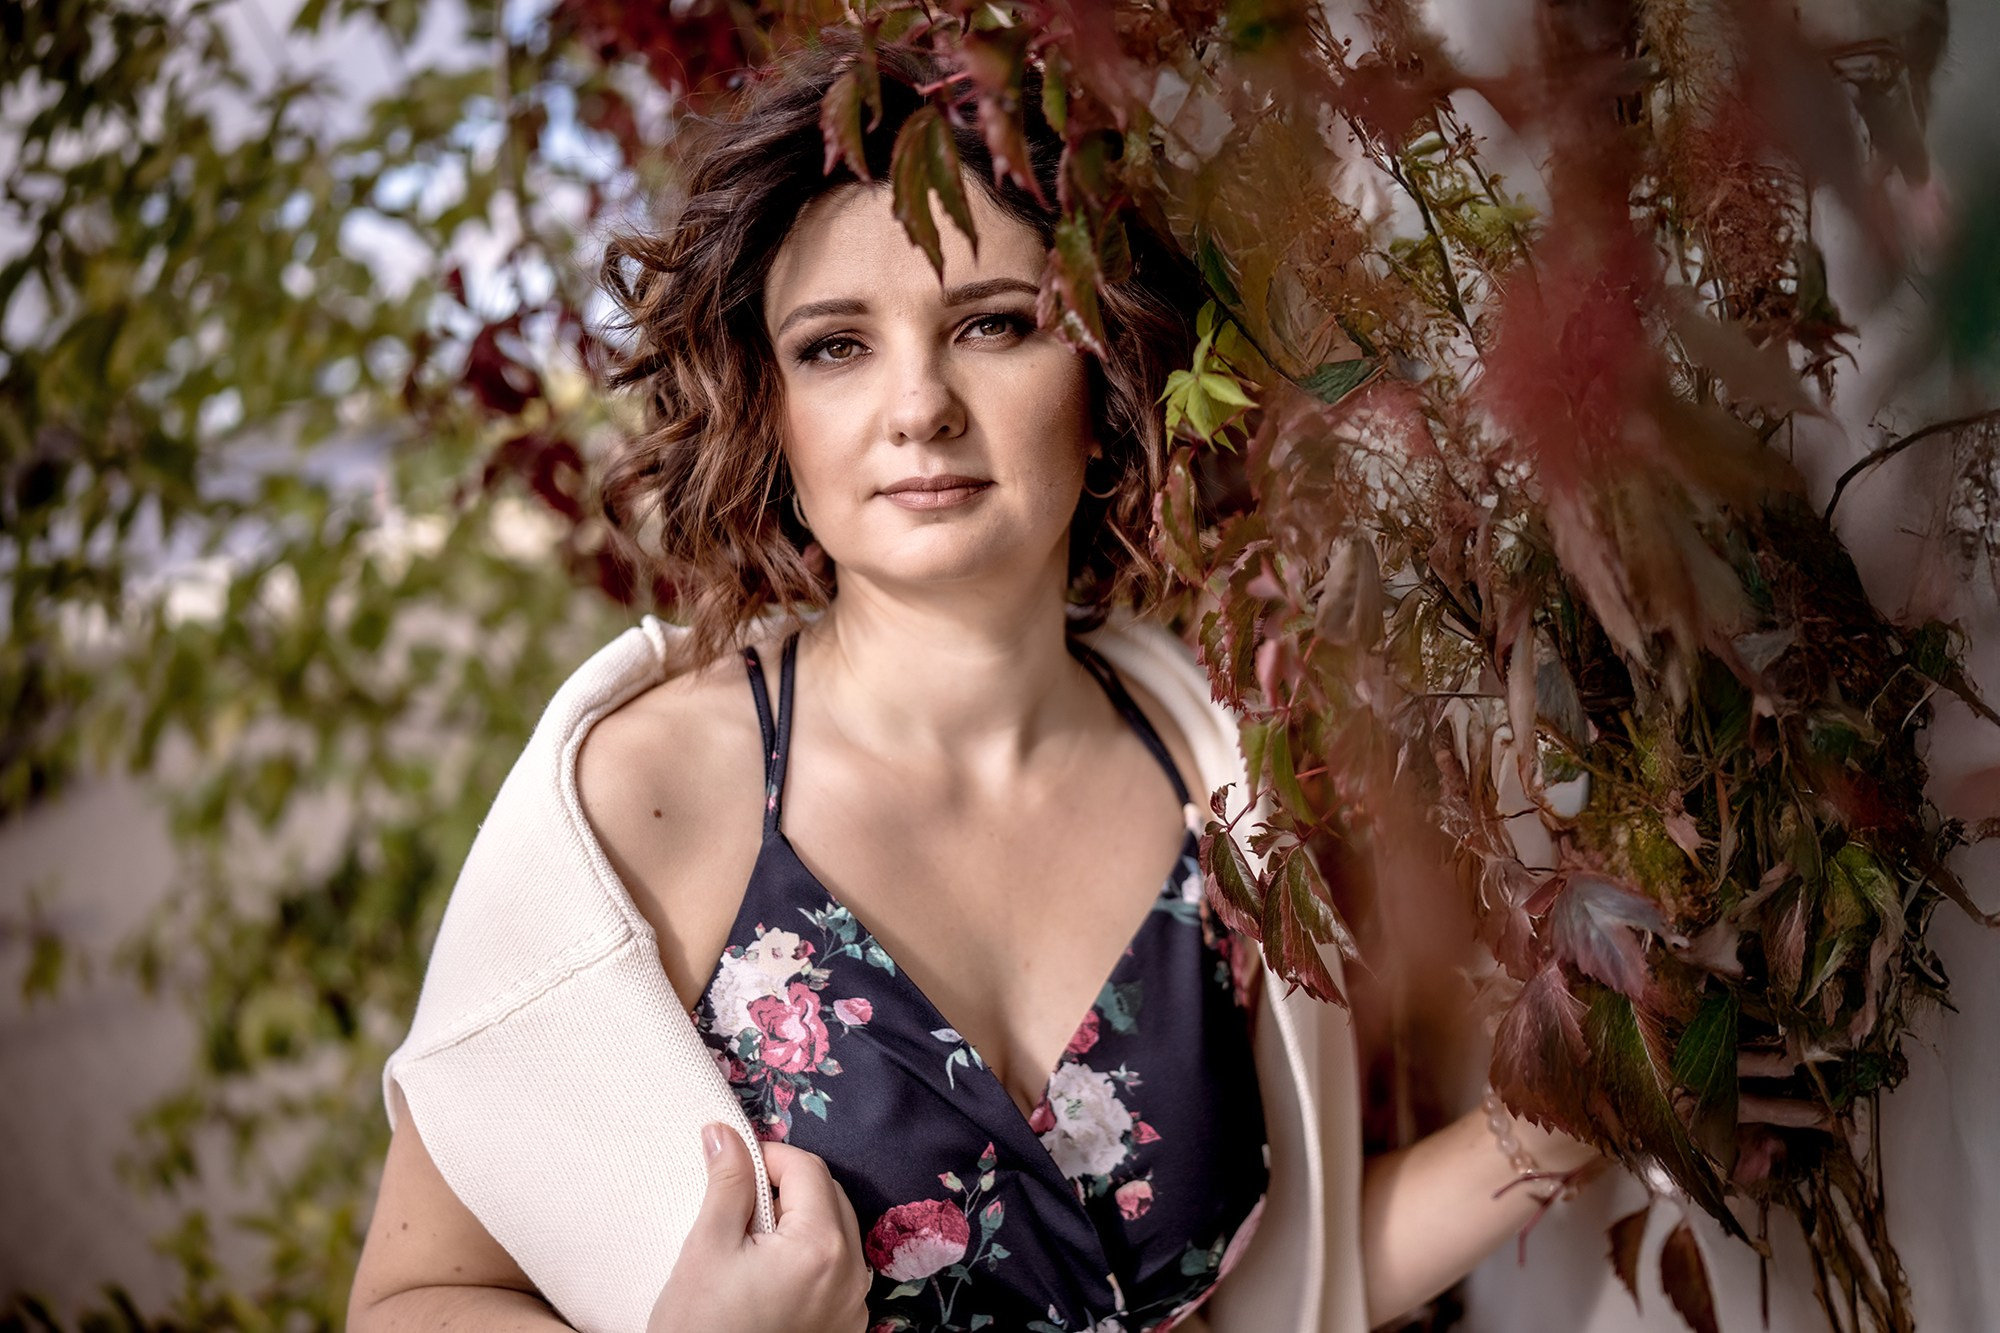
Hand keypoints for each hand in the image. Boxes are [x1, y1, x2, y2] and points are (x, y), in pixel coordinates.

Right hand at [647, 1125, 870, 1332]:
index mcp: (822, 1247)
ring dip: (800, 1220)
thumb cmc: (700, 1329)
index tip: (735, 1161)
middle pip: (829, 1198)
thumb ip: (727, 1183)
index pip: (808, 1169)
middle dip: (788, 1186)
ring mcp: (851, 1308)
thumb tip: (726, 1134)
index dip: (769, 1155)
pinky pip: (837, 1272)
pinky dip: (811, 1256)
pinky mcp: (843, 1330)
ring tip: (751, 1236)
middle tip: (740, 1197)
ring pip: (837, 1233)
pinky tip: (770, 1270)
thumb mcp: (707, 1248)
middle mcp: (851, 1276)